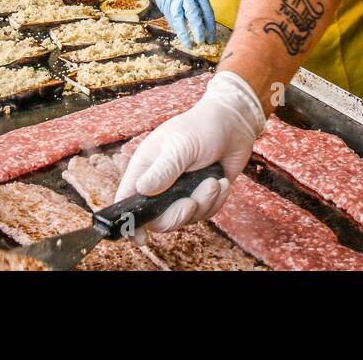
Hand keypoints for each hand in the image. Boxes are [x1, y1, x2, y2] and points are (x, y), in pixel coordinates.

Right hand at [115, 71, 265, 234]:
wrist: (235, 123)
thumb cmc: (203, 127)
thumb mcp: (181, 146)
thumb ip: (163, 170)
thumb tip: (141, 190)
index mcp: (146, 168)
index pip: (128, 200)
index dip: (130, 222)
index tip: (140, 239)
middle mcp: (161, 183)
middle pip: (158, 219)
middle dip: (177, 215)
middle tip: (191, 201)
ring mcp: (182, 191)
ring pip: (185, 218)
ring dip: (203, 203)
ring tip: (213, 181)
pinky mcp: (202, 195)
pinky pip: (205, 213)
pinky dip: (216, 201)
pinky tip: (221, 181)